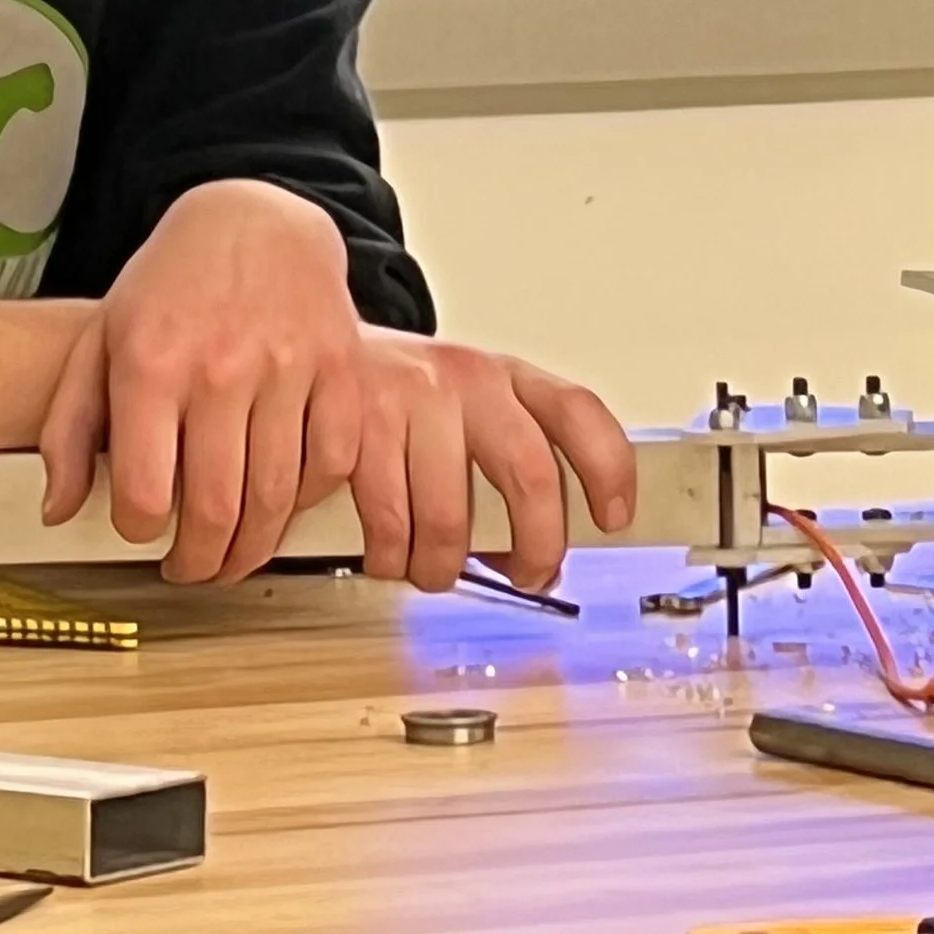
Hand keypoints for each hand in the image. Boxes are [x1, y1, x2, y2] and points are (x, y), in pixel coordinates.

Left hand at [38, 180, 364, 582]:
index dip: (140, 534)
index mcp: (150, 364)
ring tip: (235, 554)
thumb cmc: (172, 285)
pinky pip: (332, 463)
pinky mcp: (340, 368)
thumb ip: (70, 428)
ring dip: (254, 547)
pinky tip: (285, 501)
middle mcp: (220, 367)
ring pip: (278, 498)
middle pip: (216, 510)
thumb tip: (57, 509)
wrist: (254, 220)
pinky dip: (310, 498)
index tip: (143, 534)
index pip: (145, 493)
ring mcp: (288, 367)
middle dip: (201, 562)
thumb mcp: (100, 342)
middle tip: (192, 568)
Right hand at [346, 333, 636, 591]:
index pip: (578, 412)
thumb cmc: (403, 397)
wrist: (319, 357)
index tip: (614, 517)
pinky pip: (386, 523)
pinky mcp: (357, 427)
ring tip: (435, 570)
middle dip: (536, 547)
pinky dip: (389, 558)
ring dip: (442, 568)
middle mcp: (466, 380)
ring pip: (447, 518)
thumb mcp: (471, 406)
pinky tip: (390, 553)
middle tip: (528, 575)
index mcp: (505, 376)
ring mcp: (411, 399)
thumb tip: (544, 551)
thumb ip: (513, 457)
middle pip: (530, 475)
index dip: (608, 470)